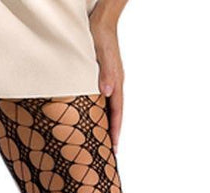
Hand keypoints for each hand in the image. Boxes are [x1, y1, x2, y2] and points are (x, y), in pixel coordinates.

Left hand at [88, 9, 124, 153]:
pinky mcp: (102, 79)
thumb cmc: (100, 37)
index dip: (115, 131)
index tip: (113, 149)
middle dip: (112, 134)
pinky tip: (93, 120)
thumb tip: (108, 92)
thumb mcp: (102, 55)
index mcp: (116, 84)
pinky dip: (100, 114)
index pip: (117, 113)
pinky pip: (102, 102)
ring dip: (106, 126)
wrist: (100, 22)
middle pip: (114, 115)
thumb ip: (106, 74)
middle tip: (109, 154)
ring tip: (102, 142)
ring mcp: (109, 83)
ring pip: (108, 110)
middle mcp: (114, 86)